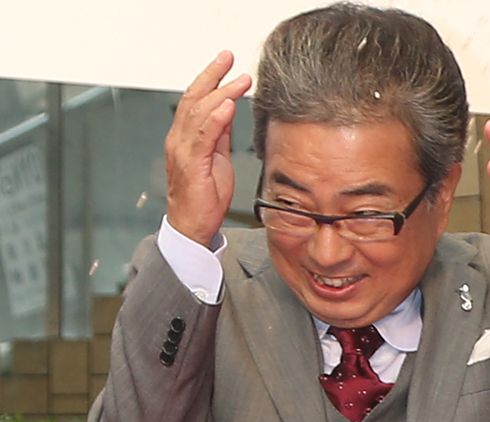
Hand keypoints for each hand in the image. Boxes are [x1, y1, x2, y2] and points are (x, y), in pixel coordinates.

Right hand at [164, 52, 251, 246]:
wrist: (192, 226)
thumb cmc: (204, 197)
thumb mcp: (217, 158)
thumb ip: (220, 134)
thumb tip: (230, 110)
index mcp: (186, 137)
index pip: (195, 100)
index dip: (210, 78)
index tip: (226, 63)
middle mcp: (179, 140)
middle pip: (193, 98)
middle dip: (212, 75)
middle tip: (229, 57)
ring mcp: (182, 151)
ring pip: (198, 113)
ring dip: (221, 93)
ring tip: (240, 80)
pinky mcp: (191, 166)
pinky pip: (202, 137)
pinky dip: (215, 119)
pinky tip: (228, 106)